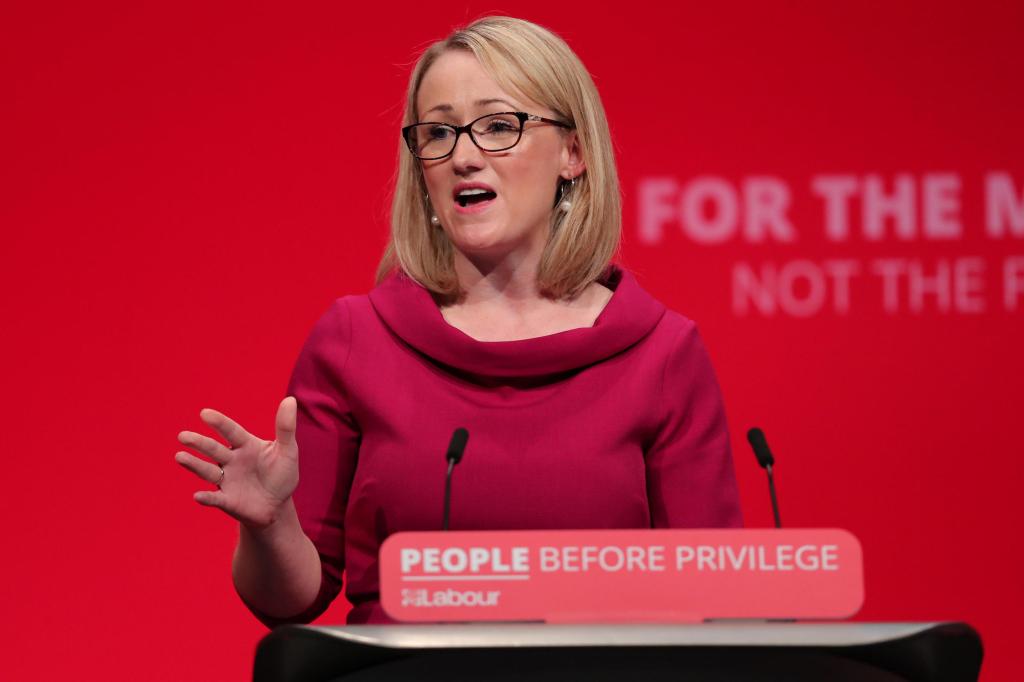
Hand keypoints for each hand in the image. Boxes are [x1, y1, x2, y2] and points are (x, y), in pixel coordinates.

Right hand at [175, 397, 298, 528]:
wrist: (277, 506)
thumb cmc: (281, 474)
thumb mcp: (287, 451)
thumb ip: (286, 428)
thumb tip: (290, 400)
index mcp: (245, 445)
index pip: (231, 431)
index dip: (219, 423)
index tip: (205, 413)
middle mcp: (231, 460)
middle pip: (214, 449)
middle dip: (199, 443)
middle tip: (183, 436)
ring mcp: (226, 480)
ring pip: (208, 471)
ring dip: (194, 465)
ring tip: (180, 457)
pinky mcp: (226, 500)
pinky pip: (215, 498)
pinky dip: (206, 498)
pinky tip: (197, 496)